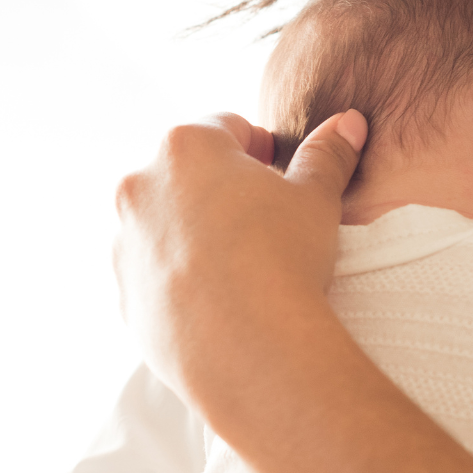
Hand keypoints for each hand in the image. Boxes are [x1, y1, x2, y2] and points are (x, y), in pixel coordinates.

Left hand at [113, 110, 366, 405]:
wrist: (250, 349)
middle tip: (262, 220)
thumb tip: (348, 123)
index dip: (259, 147)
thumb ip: (327, 154)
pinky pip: (154, 274)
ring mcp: (126, 243)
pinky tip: (216, 298)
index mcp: (185, 147)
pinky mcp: (125, 294)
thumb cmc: (284, 259)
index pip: (225, 127)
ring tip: (239, 264)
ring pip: (164, 224)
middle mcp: (141, 186)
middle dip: (220, 188)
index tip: (278, 172)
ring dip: (193, 232)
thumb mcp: (316, 198)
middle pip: (186, 173)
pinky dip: (178, 278)